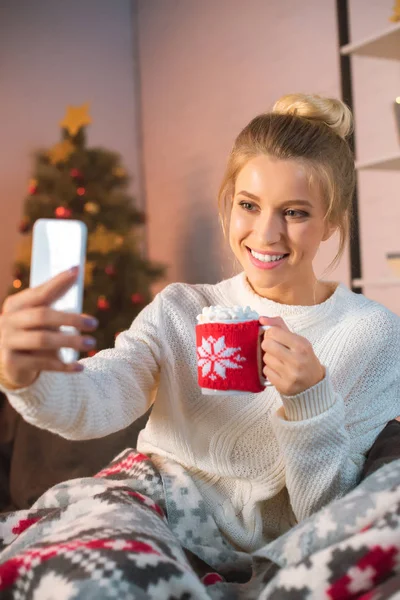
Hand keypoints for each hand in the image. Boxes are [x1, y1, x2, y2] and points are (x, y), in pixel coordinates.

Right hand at [0, 267, 97, 388]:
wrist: (8, 363)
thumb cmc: (30, 332)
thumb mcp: (39, 316)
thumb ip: (53, 299)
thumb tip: (75, 273)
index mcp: (15, 305)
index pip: (39, 292)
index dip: (58, 281)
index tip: (77, 271)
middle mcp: (8, 321)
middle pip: (43, 315)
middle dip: (71, 319)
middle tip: (94, 323)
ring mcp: (7, 341)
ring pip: (43, 339)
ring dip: (70, 341)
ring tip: (91, 343)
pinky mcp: (11, 362)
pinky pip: (42, 363)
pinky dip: (63, 365)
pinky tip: (79, 367)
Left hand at [260, 316, 325, 395]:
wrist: (314, 384)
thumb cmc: (304, 358)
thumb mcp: (298, 340)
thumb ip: (280, 326)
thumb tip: (261, 319)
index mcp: (302, 345)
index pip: (274, 332)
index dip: (271, 334)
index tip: (275, 338)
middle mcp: (297, 360)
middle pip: (267, 345)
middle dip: (268, 346)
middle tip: (274, 349)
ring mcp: (291, 374)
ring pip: (265, 359)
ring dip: (269, 359)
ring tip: (279, 361)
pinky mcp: (284, 386)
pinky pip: (266, 372)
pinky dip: (270, 370)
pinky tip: (279, 371)